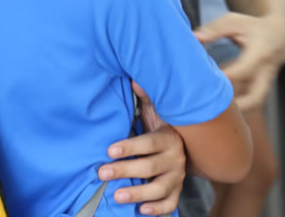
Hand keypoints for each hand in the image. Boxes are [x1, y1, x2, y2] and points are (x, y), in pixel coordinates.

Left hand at [96, 81, 185, 215]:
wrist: (182, 144)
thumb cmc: (159, 126)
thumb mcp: (154, 110)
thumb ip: (146, 97)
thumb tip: (135, 80)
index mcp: (168, 137)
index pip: (149, 143)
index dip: (130, 147)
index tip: (109, 150)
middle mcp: (175, 158)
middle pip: (150, 167)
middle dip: (125, 170)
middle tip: (102, 173)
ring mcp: (177, 177)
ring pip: (160, 188)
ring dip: (138, 193)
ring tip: (117, 196)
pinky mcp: (176, 191)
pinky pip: (170, 203)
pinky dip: (158, 209)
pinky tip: (142, 210)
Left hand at [195, 12, 284, 112]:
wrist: (279, 31)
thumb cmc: (253, 26)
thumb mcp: (235, 22)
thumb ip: (215, 29)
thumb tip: (195, 36)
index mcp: (261, 51)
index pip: (245, 69)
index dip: (228, 77)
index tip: (211, 82)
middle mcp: (267, 69)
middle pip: (257, 97)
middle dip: (238, 106)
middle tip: (216, 109)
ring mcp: (268, 80)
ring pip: (256, 102)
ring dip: (239, 108)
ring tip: (217, 109)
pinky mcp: (265, 85)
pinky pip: (253, 98)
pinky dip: (240, 102)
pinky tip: (223, 102)